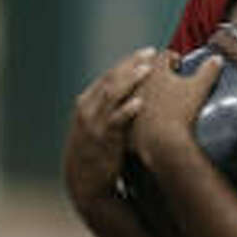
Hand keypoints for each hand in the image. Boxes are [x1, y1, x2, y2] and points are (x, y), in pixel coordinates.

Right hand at [63, 47, 156, 209]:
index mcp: (87, 103)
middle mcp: (88, 109)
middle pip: (111, 80)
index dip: (128, 63)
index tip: (147, 53)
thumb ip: (111, 110)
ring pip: (112, 96)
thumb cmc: (98, 154)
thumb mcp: (98, 127)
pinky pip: (115, 122)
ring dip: (131, 80)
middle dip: (131, 64)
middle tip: (151, 53)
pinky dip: (127, 110)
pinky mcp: (102, 140)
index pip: (109, 76)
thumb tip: (135, 94)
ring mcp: (94, 124)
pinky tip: (140, 102)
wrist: (85, 184)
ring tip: (148, 70)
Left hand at [129, 50, 224, 169]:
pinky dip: (130, 109)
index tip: (177, 64)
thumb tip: (218, 58)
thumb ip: (208, 71)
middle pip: (141, 68)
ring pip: (129, 87)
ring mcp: (126, 99)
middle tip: (158, 74)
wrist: (162, 141)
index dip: (172, 58)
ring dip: (136, 86)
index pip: (163, 56)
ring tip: (145, 91)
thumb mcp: (199, 88)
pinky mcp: (122, 117)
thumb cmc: (181, 111)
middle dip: (149, 68)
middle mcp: (136, 80)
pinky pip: (123, 109)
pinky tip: (137, 114)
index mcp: (154, 69)